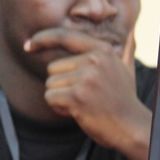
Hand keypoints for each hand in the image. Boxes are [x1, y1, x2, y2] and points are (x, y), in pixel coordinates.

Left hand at [24, 28, 150, 159]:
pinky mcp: (77, 96)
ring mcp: (85, 78)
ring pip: (50, 84)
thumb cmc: (125, 100)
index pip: (65, 37)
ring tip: (82, 105)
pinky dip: (59, 108)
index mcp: (102, 50)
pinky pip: (50, 98)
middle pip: (53, 68)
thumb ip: (125, 49)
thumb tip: (130, 32)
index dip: (42, 39)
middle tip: (83, 97)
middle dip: (61, 85)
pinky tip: (77, 112)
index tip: (28, 45)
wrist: (132, 127)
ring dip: (60, 98)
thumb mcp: (127, 68)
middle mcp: (93, 60)